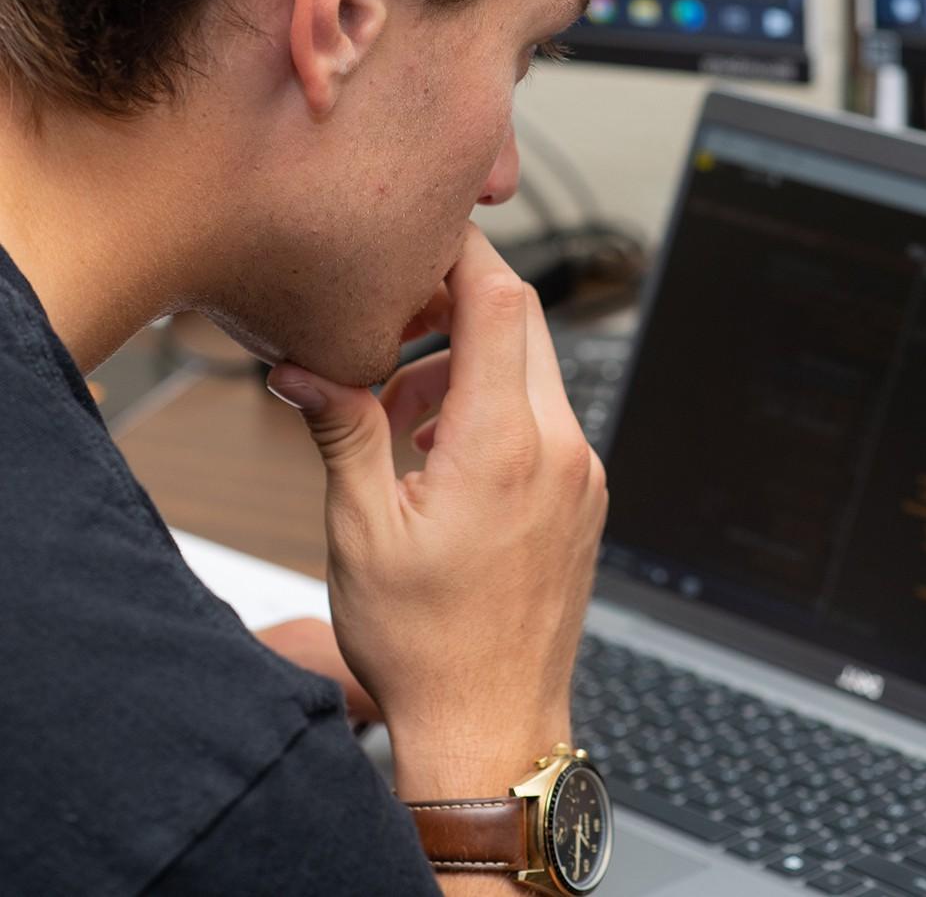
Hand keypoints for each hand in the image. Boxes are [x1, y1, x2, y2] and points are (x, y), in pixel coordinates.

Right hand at [267, 225, 607, 798]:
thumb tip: (301, 368)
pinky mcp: (583, 497)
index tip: (421, 241)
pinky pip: (546, 417)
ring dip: (469, 365)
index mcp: (503, 445)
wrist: (491, 725)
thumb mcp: (363, 532)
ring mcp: (580, 474)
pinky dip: (497, 406)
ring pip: (533, 370)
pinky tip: (443, 452)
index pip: (500, 301)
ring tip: (403, 416)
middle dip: (457, 307)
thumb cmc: (426, 644)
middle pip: (522, 323)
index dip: (461, 254)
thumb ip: (340, 432)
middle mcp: (559, 448)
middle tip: (394, 329)